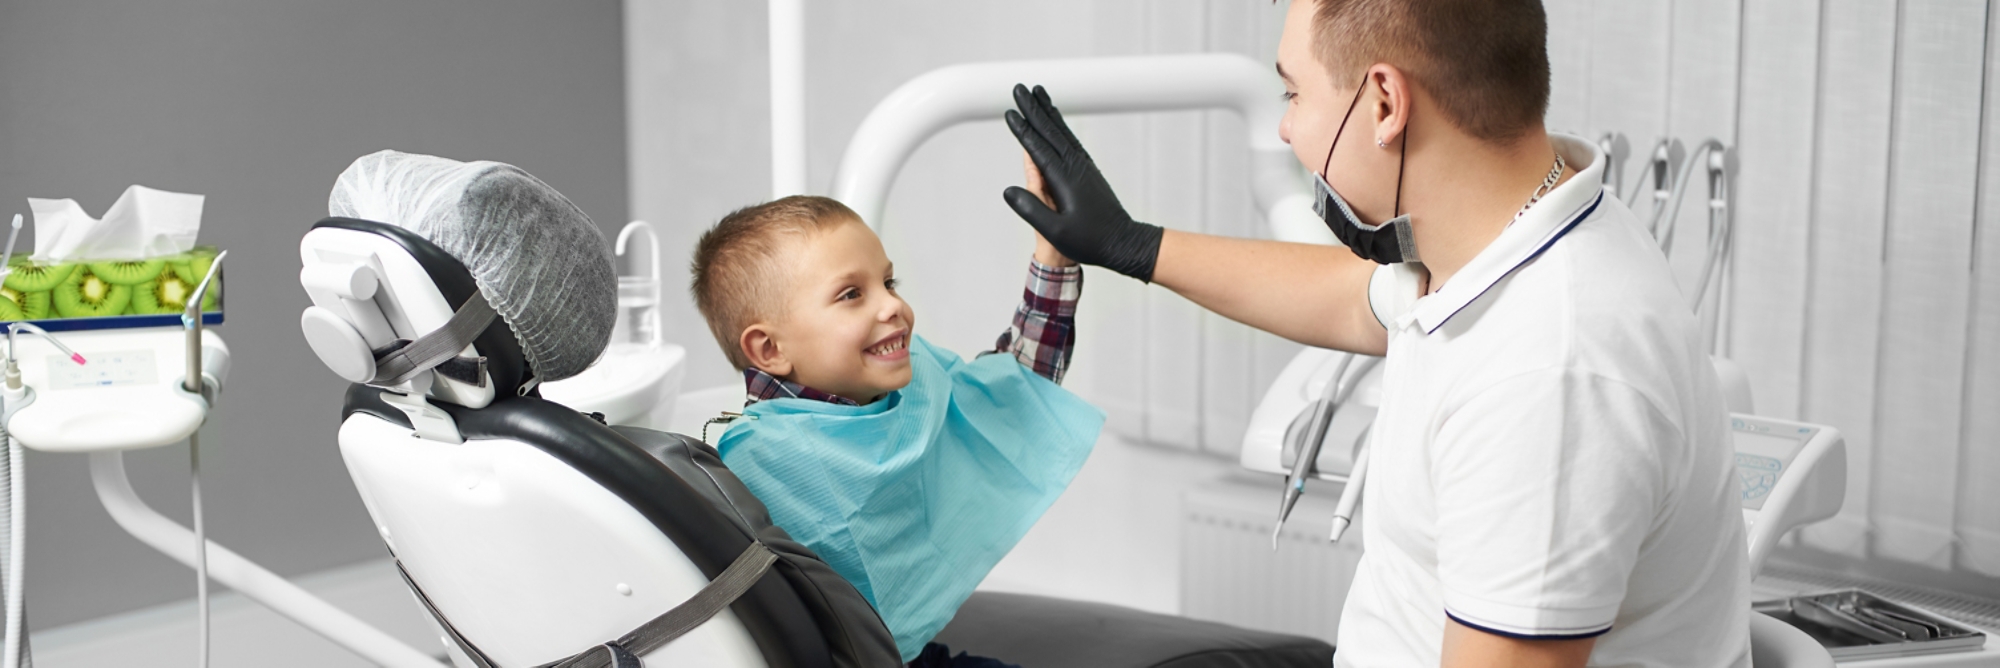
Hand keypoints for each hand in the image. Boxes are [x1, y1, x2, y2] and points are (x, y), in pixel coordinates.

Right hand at [1003, 84, 1162, 281]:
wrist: (1124, 242)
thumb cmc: (1090, 241)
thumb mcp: (1055, 232)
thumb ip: (1031, 210)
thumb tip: (1008, 191)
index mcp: (1065, 179)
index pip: (1038, 147)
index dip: (1023, 129)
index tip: (1010, 112)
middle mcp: (1076, 166)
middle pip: (1050, 130)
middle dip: (1033, 108)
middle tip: (1020, 89)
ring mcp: (1084, 167)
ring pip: (1062, 132)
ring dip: (1048, 112)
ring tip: (1038, 95)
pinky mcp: (1088, 171)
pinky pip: (1070, 141)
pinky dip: (1060, 127)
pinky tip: (1056, 123)